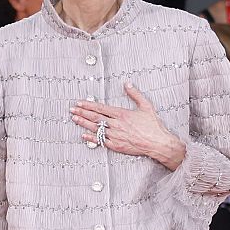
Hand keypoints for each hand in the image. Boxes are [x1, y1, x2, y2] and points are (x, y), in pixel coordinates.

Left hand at [72, 84, 186, 168]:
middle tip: (72, 109)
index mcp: (122, 114)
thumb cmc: (153, 126)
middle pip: (95, 117)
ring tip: (74, 119)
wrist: (157, 143)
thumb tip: (127, 84)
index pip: (101, 108)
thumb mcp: (146, 106)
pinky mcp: (116, 146)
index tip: (80, 102)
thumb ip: (135, 94)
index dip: (88, 105)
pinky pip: (101, 141)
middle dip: (82, 112)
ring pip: (96, 129)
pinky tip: (84, 135)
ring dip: (84, 123)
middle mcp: (116, 125)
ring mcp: (115, 136)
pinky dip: (91, 138)